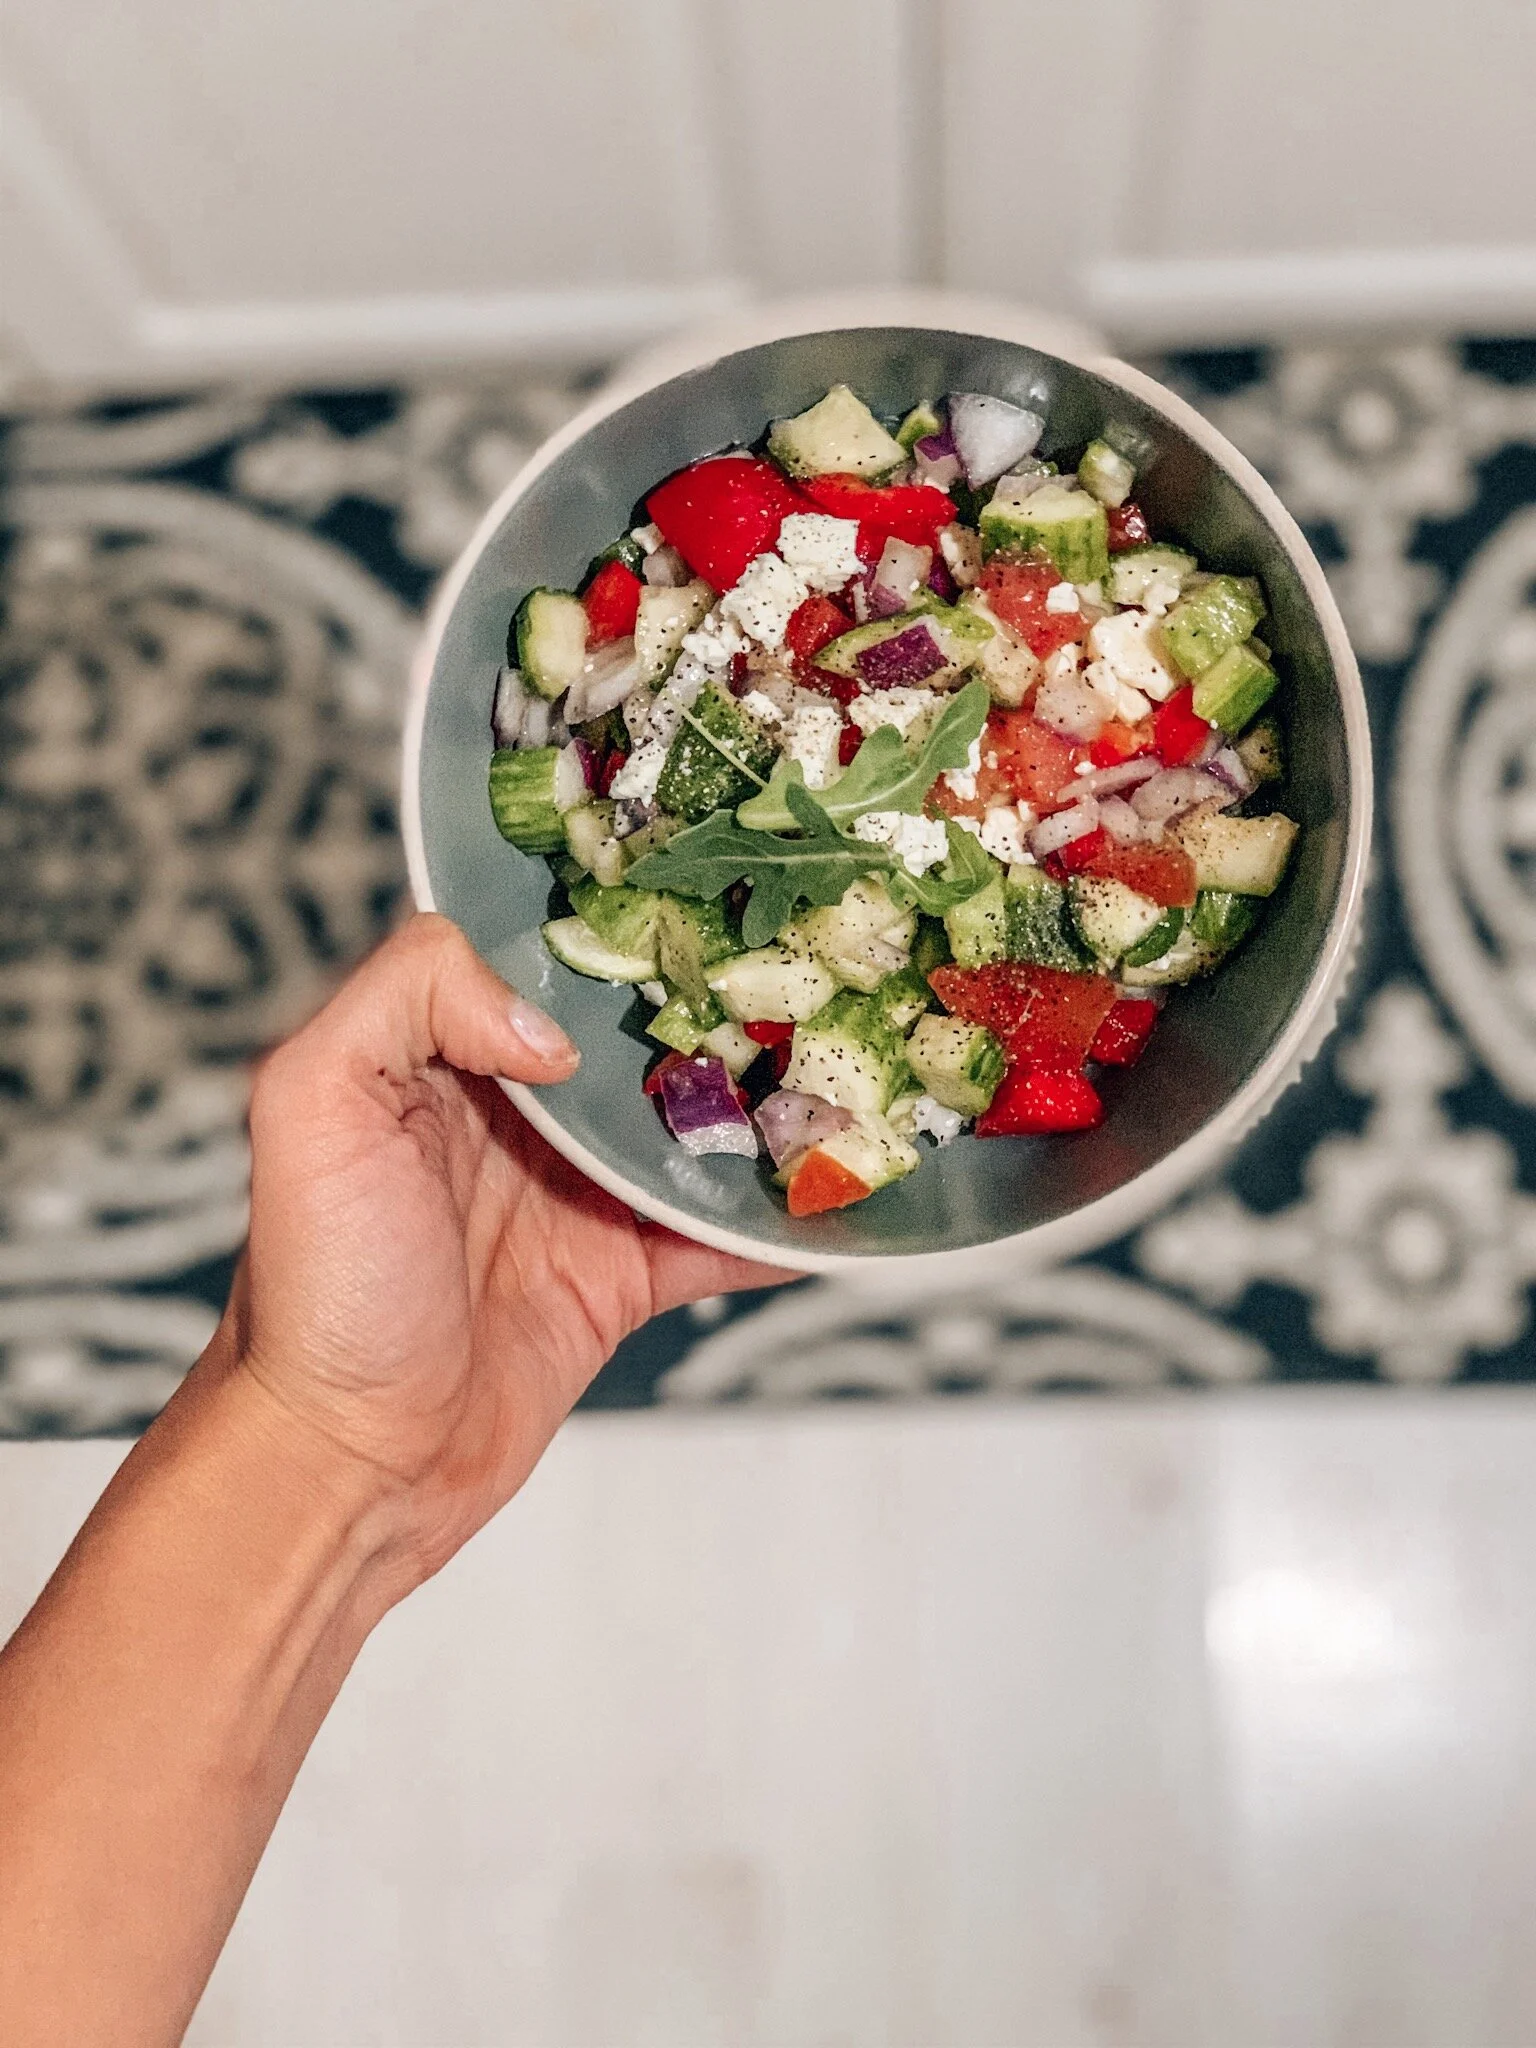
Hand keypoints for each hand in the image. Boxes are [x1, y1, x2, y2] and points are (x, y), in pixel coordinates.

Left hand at [216, 913, 788, 1592]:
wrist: (351, 1463)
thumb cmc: (316, 1286)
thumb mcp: (313, 1103)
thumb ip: (409, 999)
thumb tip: (553, 1031)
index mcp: (440, 1053)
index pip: (539, 960)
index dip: (613, 928)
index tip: (701, 894)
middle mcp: (513, 1114)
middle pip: (637, 1039)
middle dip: (717, 1008)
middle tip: (811, 972)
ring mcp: (574, 1197)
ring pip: (692, 1132)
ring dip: (763, 1112)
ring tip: (848, 1074)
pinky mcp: (617, 1279)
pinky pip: (715, 1239)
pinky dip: (776, 1225)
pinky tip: (843, 1198)